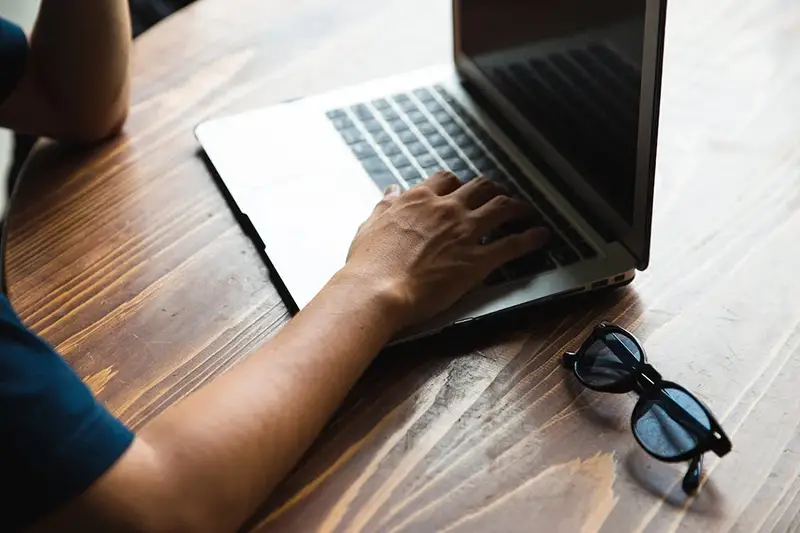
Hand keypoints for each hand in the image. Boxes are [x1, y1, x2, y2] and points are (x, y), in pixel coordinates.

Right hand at [344, 171, 549, 326]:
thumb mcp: (370, 225)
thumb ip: (385, 206)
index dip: (456, 184)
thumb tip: (391, 190)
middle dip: (491, 190)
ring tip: (525, 210)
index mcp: (419, 200)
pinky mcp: (478, 260)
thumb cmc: (368, 264)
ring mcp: (465, 232)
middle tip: (497, 196)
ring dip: (517, 207)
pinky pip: (513, 244)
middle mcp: (446, 209)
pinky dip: (531, 239)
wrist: (377, 289)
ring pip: (501, 208)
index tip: (460, 189)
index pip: (445, 180)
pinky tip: (541, 236)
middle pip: (479, 187)